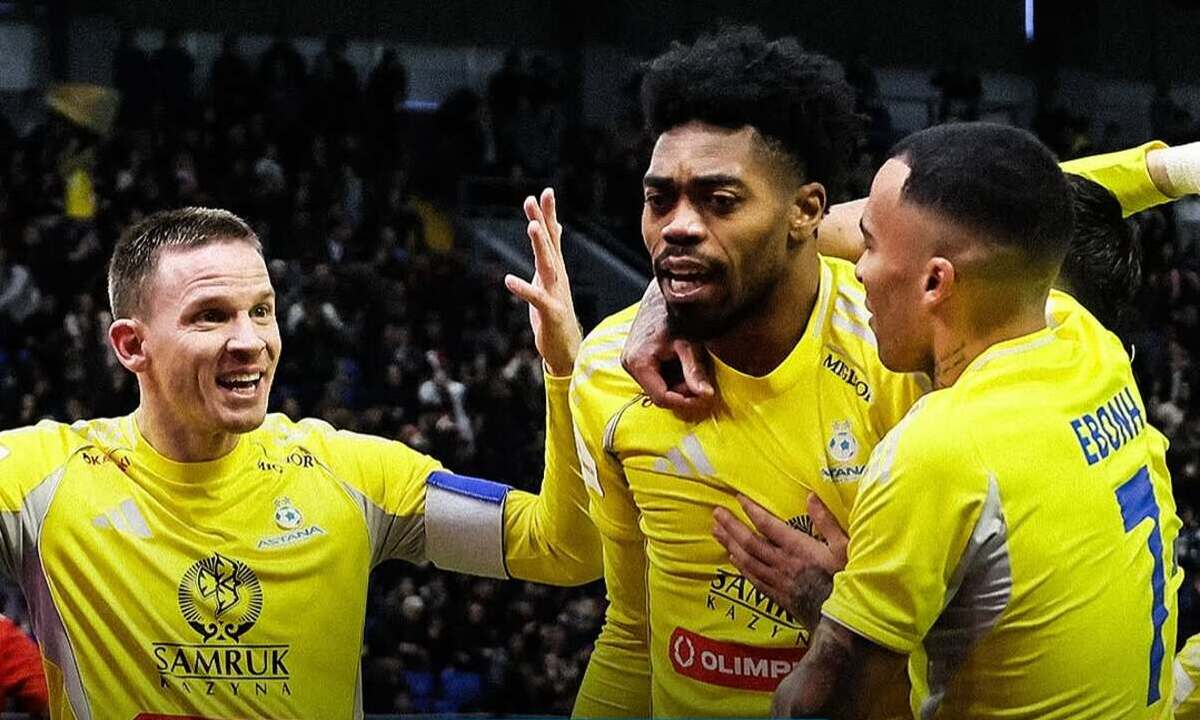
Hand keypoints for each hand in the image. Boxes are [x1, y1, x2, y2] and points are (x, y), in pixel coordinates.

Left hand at [505, 188, 582, 376]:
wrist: (566, 348)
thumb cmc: (555, 312)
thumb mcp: (551, 279)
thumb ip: (551, 253)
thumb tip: (555, 227)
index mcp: (556, 269)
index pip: (552, 237)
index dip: (548, 215)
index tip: (545, 192)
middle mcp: (558, 277)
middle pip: (550, 245)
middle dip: (542, 221)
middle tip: (534, 199)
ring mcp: (556, 294)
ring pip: (547, 265)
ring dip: (540, 246)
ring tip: (531, 227)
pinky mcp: (551, 312)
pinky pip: (536, 298)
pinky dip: (523, 288)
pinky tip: (509, 280)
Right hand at [620, 281, 714, 414]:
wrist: (661, 295)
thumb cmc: (674, 314)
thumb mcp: (688, 344)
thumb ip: (695, 372)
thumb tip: (706, 396)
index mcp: (638, 362)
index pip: (661, 397)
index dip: (684, 401)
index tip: (704, 399)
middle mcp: (629, 364)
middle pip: (659, 394)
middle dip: (682, 392)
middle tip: (702, 382)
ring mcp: (631, 362)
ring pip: (658, 387)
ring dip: (678, 384)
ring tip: (692, 367)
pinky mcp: (636, 359)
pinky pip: (656, 378)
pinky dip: (672, 376)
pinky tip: (682, 362)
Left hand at [713, 494, 848, 628]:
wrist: (842, 622)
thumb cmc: (846, 581)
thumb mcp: (844, 548)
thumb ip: (827, 522)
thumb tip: (811, 496)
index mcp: (798, 548)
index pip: (768, 525)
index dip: (752, 511)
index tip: (739, 498)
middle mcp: (782, 563)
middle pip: (750, 542)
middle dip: (732, 525)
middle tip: (716, 513)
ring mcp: (777, 580)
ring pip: (747, 559)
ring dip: (730, 543)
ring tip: (716, 531)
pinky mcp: (777, 595)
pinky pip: (753, 578)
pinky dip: (741, 566)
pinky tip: (733, 558)